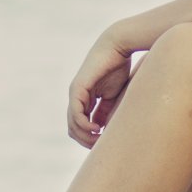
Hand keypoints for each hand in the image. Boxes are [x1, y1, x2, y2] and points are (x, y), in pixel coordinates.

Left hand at [66, 30, 137, 148]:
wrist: (118, 45)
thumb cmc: (119, 66)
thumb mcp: (114, 95)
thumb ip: (108, 111)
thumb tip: (105, 130)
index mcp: (85, 99)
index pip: (81, 126)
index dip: (91, 138)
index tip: (105, 143)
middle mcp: (76, 97)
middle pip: (74, 129)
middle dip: (86, 140)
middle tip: (100, 145)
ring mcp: (75, 93)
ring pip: (73, 124)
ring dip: (85, 136)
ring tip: (99, 139)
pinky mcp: (77, 88)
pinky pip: (76, 113)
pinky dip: (85, 125)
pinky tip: (97, 129)